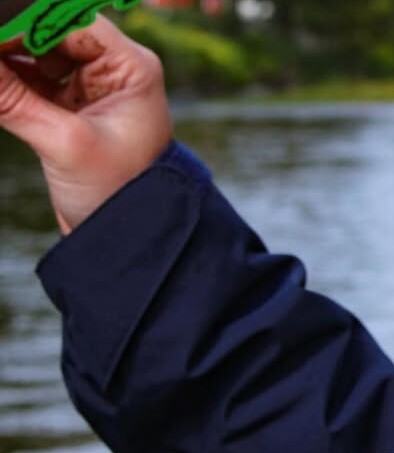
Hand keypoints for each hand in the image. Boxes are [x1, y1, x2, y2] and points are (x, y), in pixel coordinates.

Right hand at [0, 16, 170, 234]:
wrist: (130, 237)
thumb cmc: (119, 192)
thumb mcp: (64, 143)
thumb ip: (11, 98)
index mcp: (130, 67)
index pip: (67, 20)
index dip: (20, 20)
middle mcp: (112, 70)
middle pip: (44, 32)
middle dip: (7, 38)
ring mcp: (88, 87)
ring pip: (30, 54)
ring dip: (4, 60)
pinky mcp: (66, 107)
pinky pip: (25, 80)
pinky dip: (4, 80)